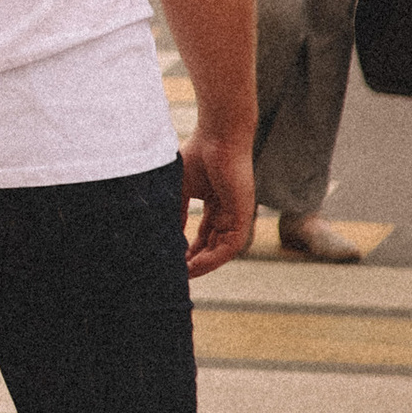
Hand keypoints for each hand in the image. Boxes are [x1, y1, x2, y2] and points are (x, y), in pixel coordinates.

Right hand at [179, 124, 255, 276]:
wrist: (218, 136)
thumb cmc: (199, 154)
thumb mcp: (181, 188)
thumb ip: (176, 211)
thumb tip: (167, 234)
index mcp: (217, 203)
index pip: (204, 234)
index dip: (190, 249)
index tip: (173, 261)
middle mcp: (229, 212)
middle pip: (213, 245)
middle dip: (195, 261)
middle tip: (176, 275)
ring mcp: (238, 215)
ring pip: (222, 249)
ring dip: (204, 264)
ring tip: (183, 275)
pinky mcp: (244, 216)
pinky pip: (230, 246)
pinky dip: (213, 258)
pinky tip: (195, 265)